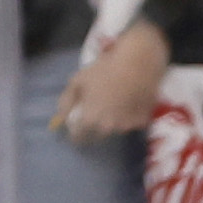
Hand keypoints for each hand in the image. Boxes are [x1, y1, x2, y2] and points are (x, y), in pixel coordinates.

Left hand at [52, 21, 170, 140]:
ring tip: (113, 105)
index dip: (75, 134)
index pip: (79, 137)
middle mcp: (108, 127)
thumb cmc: (104, 70)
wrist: (137, 65)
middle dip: (93, 127)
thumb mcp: (78, 81)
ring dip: (111, 122)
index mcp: (90, 118)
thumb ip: (67, 101)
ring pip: (115, 129)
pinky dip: (127, 117)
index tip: (75, 128)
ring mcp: (127, 126)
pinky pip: (130, 124)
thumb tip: (60, 118)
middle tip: (94, 112)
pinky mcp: (142, 122)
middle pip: (97, 135)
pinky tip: (128, 103)